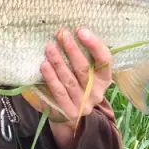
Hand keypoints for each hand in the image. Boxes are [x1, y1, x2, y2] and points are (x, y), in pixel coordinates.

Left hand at [37, 27, 112, 148]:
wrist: (70, 117)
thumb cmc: (77, 85)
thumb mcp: (86, 72)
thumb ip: (83, 56)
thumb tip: (67, 33)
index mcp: (105, 79)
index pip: (105, 60)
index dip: (94, 44)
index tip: (80, 30)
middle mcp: (97, 93)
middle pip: (84, 69)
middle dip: (71, 50)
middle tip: (61, 34)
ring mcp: (83, 104)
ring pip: (70, 80)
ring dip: (58, 62)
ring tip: (49, 47)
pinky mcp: (69, 112)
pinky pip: (59, 93)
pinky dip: (51, 78)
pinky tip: (44, 65)